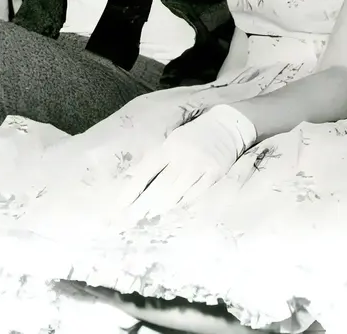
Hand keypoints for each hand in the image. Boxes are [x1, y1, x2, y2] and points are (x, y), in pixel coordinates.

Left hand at [116, 105, 256, 221]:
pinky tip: (175, 211)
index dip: (132, 190)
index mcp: (169, 147)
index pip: (145, 171)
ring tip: (149, 218)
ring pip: (176, 192)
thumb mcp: (173, 140)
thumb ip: (157, 159)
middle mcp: (182, 156)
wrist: (227, 126)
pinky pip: (196, 194)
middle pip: (159, 186)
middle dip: (142, 205)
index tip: (119, 205)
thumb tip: (134, 178)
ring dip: (161, 207)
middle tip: (130, 219)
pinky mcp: (214, 174)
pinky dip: (184, 203)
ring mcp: (199, 166)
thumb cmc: (195, 135)